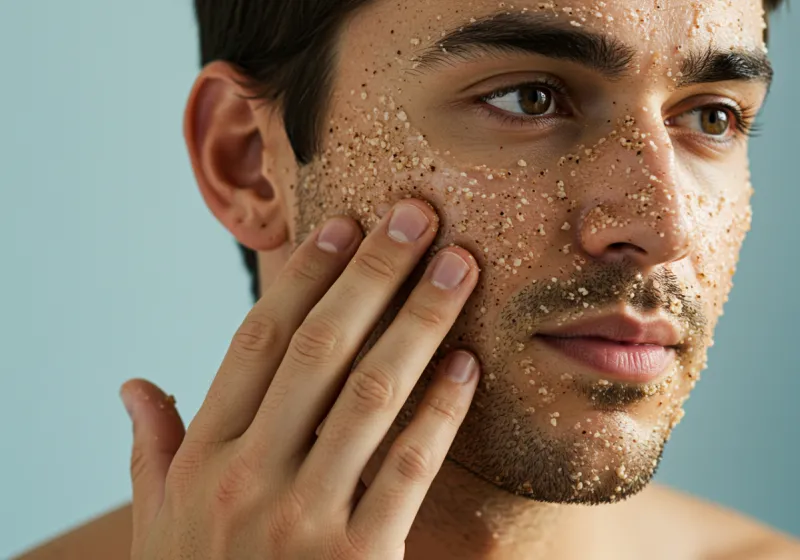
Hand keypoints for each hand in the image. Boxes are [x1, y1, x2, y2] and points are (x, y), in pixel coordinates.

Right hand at [119, 198, 480, 558]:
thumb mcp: (159, 526)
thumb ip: (151, 451)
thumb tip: (132, 385)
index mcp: (202, 458)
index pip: (257, 341)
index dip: (303, 276)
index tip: (344, 225)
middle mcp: (247, 476)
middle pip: (320, 349)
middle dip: (374, 274)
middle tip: (418, 215)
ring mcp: (303, 519)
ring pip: (372, 395)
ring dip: (420, 322)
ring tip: (460, 267)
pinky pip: (408, 470)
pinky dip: (441, 412)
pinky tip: (468, 365)